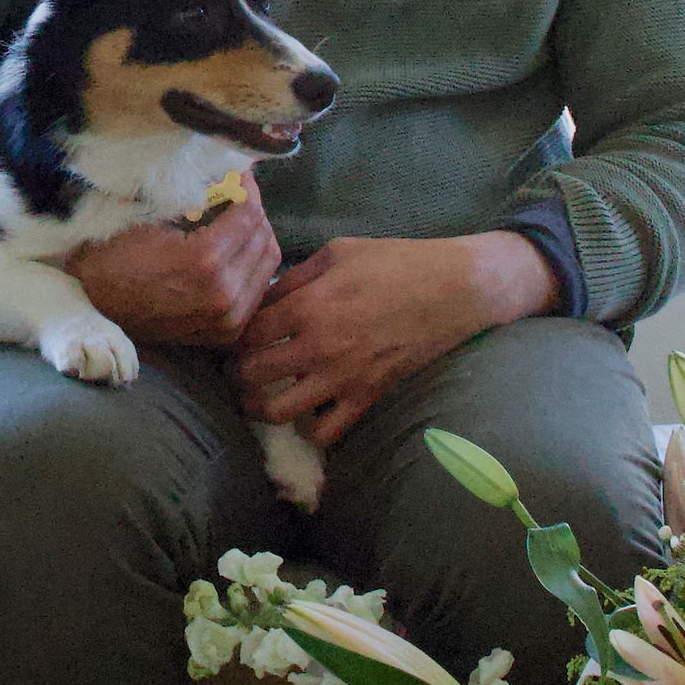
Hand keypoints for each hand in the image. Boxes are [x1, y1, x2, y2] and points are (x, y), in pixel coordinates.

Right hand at [62, 177, 283, 350]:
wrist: (94, 304)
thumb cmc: (115, 254)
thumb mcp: (153, 216)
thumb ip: (197, 197)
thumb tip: (230, 173)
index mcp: (206, 261)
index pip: (250, 213)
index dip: (246, 188)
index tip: (238, 174)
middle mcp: (224, 294)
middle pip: (264, 237)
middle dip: (254, 211)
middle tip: (238, 194)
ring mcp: (228, 319)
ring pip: (267, 264)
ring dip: (256, 237)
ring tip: (237, 221)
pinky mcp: (226, 332)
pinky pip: (257, 290)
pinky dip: (252, 266)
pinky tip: (234, 252)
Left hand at [228, 232, 557, 455]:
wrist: (453, 290)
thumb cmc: (395, 262)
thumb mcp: (337, 252)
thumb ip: (294, 276)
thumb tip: (262, 295)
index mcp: (307, 305)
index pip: (246, 333)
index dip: (232, 337)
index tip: (231, 337)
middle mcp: (318, 347)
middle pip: (252, 374)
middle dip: (236, 374)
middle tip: (236, 370)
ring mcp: (343, 378)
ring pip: (278, 412)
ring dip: (261, 407)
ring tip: (259, 398)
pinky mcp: (367, 397)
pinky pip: (325, 432)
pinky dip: (308, 428)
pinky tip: (306, 412)